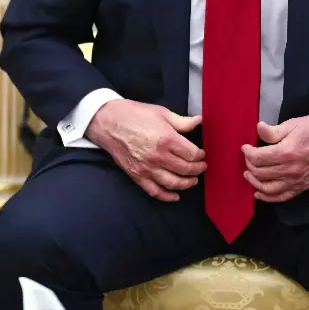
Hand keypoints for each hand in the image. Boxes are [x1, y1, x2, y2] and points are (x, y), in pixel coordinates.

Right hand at [86, 100, 205, 201]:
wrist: (107, 122)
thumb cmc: (133, 114)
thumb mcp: (160, 112)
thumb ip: (181, 121)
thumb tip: (199, 121)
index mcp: (167, 139)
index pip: (192, 154)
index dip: (200, 155)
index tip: (201, 154)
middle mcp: (159, 157)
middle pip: (186, 169)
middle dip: (197, 169)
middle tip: (201, 167)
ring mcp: (147, 168)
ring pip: (173, 183)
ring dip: (187, 184)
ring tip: (192, 180)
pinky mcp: (137, 175)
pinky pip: (154, 191)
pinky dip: (167, 196)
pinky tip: (175, 196)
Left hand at [242, 116, 308, 202]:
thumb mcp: (293, 124)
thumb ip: (273, 131)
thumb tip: (257, 129)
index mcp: (287, 152)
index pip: (258, 158)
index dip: (247, 152)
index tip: (245, 147)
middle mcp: (291, 170)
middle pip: (260, 173)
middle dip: (250, 165)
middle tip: (249, 157)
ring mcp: (297, 181)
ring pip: (268, 188)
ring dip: (254, 182)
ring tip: (248, 173)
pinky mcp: (303, 187)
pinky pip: (282, 197)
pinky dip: (268, 197)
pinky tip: (259, 193)